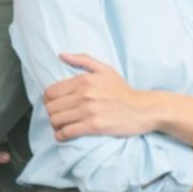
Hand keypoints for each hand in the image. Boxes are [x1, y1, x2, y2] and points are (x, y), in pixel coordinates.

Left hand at [44, 53, 158, 140]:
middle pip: (51, 107)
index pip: (50, 92)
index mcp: (84, 80)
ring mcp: (88, 111)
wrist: (144, 109)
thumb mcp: (105, 70)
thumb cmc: (123, 91)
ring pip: (56, 120)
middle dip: (52, 113)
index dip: (48, 101)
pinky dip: (61, 136)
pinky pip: (66, 132)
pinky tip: (64, 135)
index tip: (55, 105)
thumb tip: (61, 55)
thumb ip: (82, 60)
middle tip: (58, 117)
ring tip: (61, 126)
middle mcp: (84, 94)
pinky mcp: (94, 126)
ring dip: (55, 125)